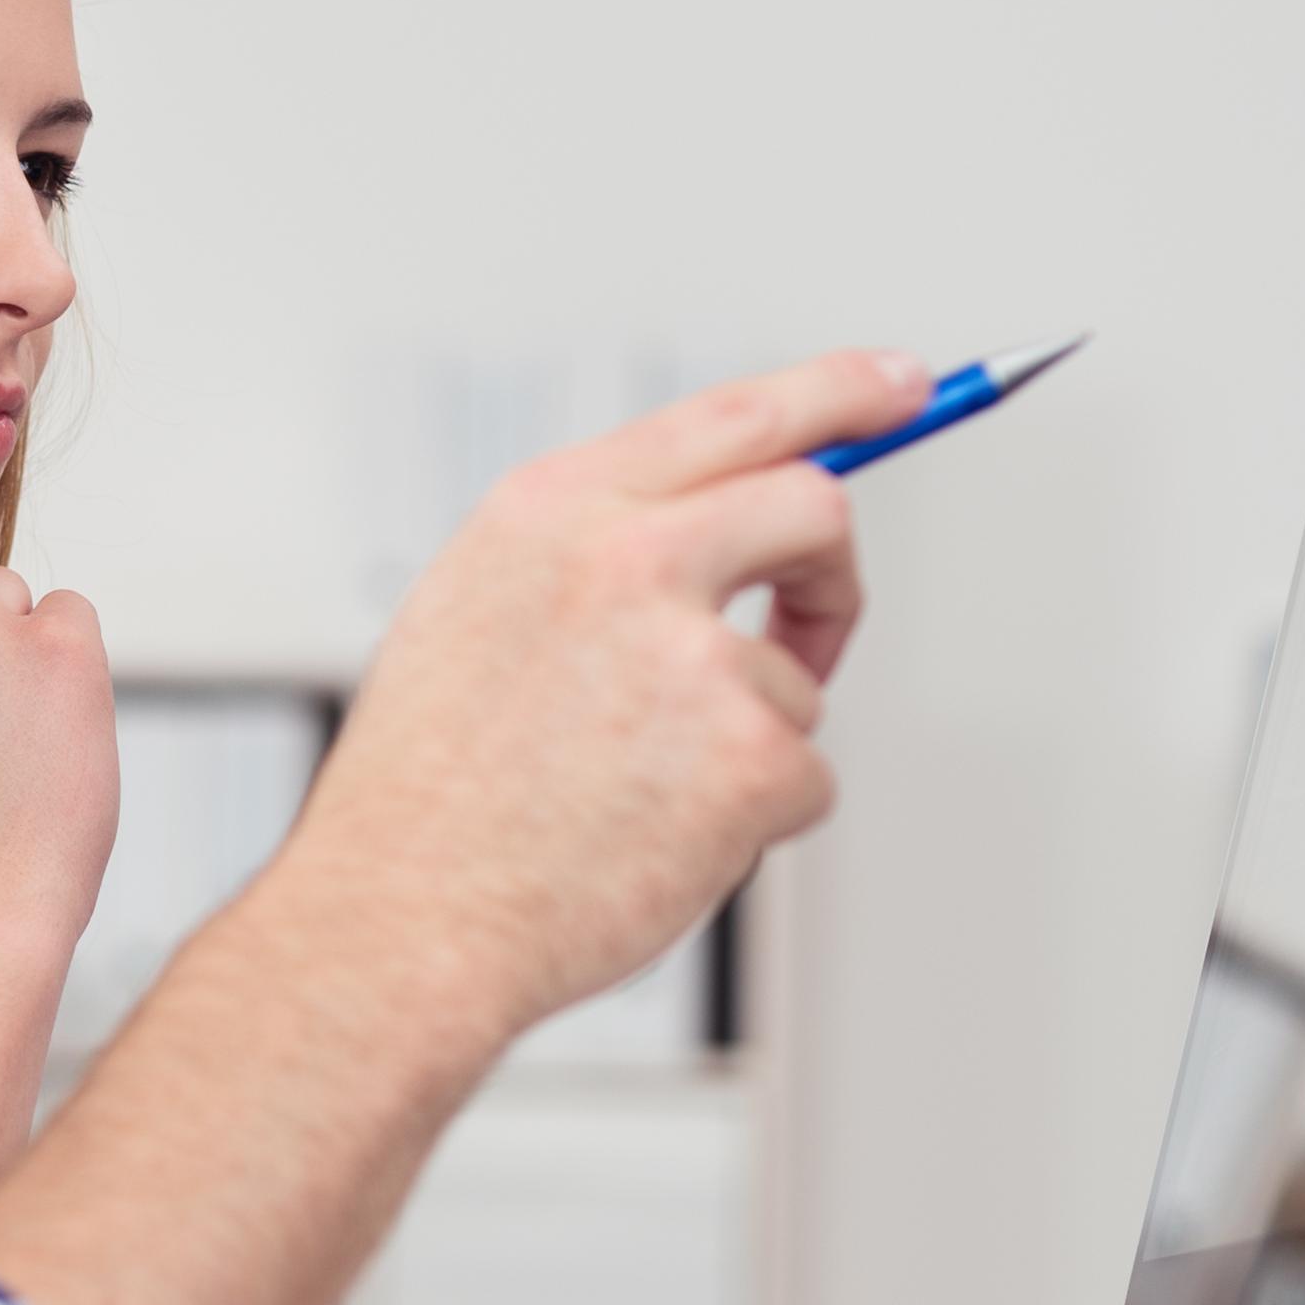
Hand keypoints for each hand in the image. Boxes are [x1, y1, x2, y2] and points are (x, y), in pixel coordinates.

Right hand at [294, 349, 925, 1042]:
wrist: (399, 917)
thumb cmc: (426, 788)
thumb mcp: (477, 607)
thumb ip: (594, 547)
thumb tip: (726, 524)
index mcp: (552, 508)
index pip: (734, 415)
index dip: (839, 392)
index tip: (905, 386)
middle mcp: (625, 555)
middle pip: (812, 507)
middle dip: (832, 570)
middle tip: (818, 620)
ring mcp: (693, 655)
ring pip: (792, 679)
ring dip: (744, 739)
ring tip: (629, 795)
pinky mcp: (748, 757)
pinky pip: (800, 777)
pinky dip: (747, 819)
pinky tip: (651, 840)